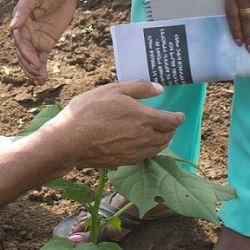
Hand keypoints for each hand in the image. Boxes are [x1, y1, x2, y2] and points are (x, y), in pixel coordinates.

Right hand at [9, 0, 77, 83]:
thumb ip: (23, 10)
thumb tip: (11, 27)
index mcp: (19, 22)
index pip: (20, 41)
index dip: (26, 53)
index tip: (35, 62)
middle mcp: (25, 32)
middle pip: (23, 53)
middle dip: (29, 65)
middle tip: (39, 75)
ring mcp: (35, 39)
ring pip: (30, 59)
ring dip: (33, 71)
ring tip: (41, 80)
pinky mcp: (45, 44)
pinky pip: (41, 59)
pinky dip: (41, 69)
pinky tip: (42, 79)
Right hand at [45, 80, 181, 168]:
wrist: (69, 141)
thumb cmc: (89, 111)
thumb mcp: (113, 90)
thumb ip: (139, 88)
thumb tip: (159, 89)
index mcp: (145, 119)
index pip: (172, 121)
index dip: (178, 117)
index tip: (179, 115)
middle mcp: (145, 138)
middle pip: (168, 136)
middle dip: (171, 129)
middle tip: (170, 123)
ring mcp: (135, 152)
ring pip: (158, 148)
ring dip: (163, 141)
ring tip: (161, 136)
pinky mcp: (125, 161)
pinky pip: (145, 156)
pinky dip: (149, 150)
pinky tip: (143, 145)